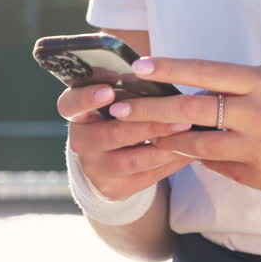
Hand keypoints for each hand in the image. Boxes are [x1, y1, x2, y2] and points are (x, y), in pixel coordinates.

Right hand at [57, 84, 194, 200]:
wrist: (109, 163)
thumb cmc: (120, 117)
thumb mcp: (117, 101)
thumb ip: (129, 90)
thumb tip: (160, 72)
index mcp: (77, 113)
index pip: (71, 104)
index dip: (87, 98)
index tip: (109, 91)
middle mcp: (80, 142)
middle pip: (111, 134)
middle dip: (148, 124)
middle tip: (178, 115)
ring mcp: (94, 168)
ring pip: (131, 159)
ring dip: (164, 145)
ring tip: (188, 131)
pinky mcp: (113, 188)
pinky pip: (146, 177)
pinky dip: (170, 163)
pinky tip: (190, 150)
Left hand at [102, 57, 260, 194]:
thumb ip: (240, 81)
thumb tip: (198, 86)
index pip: (206, 72)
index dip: (170, 69)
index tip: (139, 67)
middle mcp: (257, 114)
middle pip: (191, 111)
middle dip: (149, 110)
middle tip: (117, 108)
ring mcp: (257, 149)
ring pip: (197, 146)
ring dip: (166, 140)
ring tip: (142, 135)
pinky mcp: (258, 177)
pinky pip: (218, 166)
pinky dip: (203, 158)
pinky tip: (190, 153)